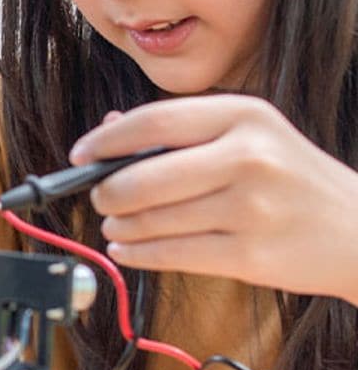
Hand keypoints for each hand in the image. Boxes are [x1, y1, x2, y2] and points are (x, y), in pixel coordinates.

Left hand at [68, 95, 357, 302]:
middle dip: (107, 191)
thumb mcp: (249, 136)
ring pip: (154, 219)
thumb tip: (107, 131)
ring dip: (120, 226)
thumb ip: (180, 130)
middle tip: (98, 196)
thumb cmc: (291, 179)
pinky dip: (138, 253)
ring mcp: (252, 207)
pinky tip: (127, 249)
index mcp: (243, 114)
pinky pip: (173, 255)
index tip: (79, 154)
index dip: (106, 141)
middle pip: (144, 176)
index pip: (153, 121)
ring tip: (114, 225)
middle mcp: (248, 155)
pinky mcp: (251, 255)